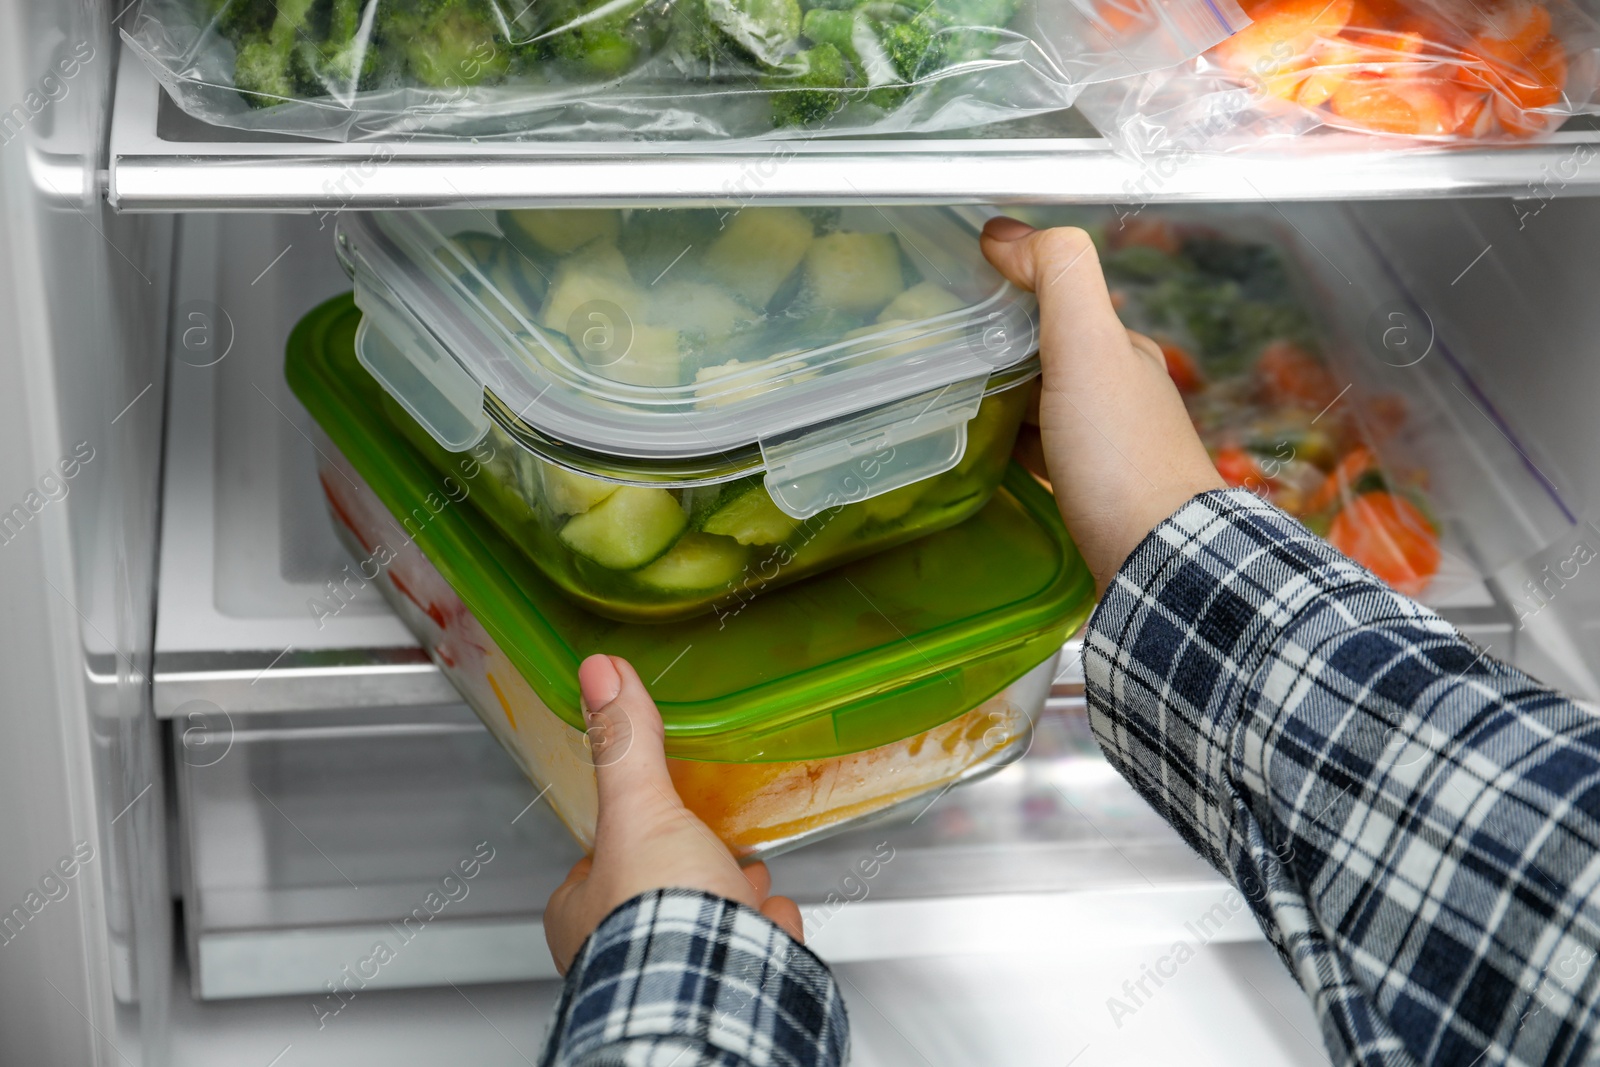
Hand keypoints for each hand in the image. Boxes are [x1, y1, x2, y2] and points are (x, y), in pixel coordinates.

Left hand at [543, 654, 803, 974]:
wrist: (718, 992)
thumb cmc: (661, 917)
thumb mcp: (640, 809)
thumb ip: (626, 743)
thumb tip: (599, 674)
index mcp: (584, 917)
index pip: (598, 865)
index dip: (627, 839)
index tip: (647, 818)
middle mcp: (626, 953)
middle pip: (659, 896)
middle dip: (689, 871)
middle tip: (706, 848)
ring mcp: (680, 972)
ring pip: (706, 926)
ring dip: (730, 903)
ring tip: (748, 880)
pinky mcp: (730, 990)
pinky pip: (750, 956)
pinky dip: (764, 935)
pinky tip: (775, 920)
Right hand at [982, 218, 1224, 594]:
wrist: (1155, 560)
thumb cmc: (1120, 454)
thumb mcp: (1087, 346)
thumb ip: (1060, 277)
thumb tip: (1008, 231)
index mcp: (1124, 353)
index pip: (1064, 303)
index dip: (1015, 287)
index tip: (960, 287)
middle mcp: (1122, 396)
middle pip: (1051, 353)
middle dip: (1002, 343)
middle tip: (938, 344)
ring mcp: (1109, 448)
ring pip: (1044, 404)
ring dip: (1003, 394)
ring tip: (947, 392)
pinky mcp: (1093, 495)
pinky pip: (1041, 452)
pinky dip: (1011, 442)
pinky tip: (984, 450)